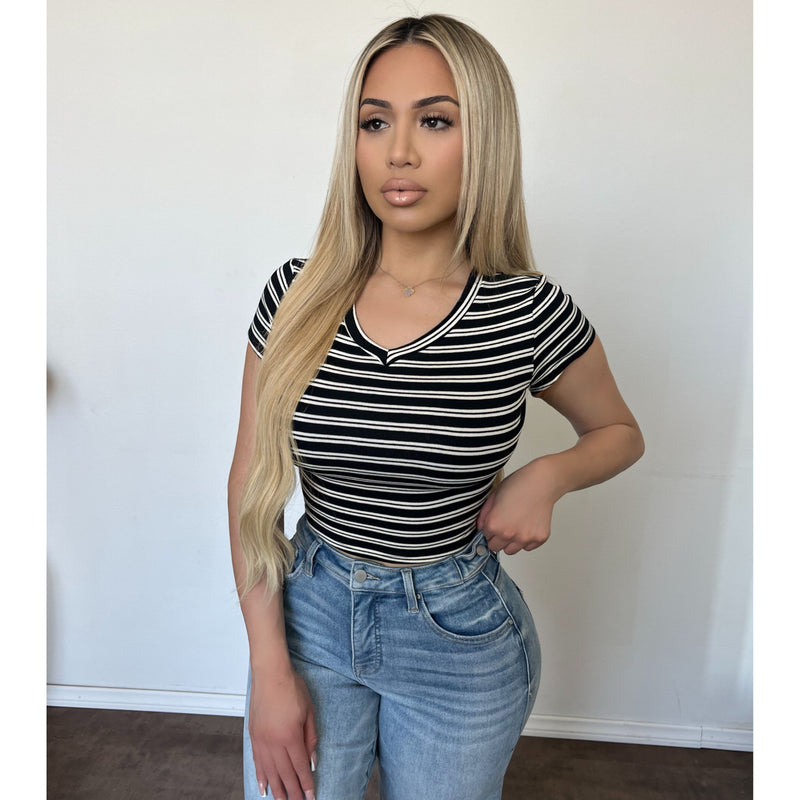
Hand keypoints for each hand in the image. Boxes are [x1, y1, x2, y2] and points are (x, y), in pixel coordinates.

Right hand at [248, 667, 317, 799]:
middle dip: (292, 792)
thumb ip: (311, 737)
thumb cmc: (292, 687)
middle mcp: (274, 742)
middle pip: (285, 773)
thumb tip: (312, 760)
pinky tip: (264, 787)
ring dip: (276, 789)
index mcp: (291, 736)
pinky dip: (261, 776)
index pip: (300, 767)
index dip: (306, 784)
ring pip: (270, 771)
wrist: (270, 673)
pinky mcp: (253, 736)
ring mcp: (262, 740)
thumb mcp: (309, 711)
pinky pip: (257, 761)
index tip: (311, 796)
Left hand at [477, 460, 561, 554]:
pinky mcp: (539, 539)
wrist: (541, 483)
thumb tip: (481, 528)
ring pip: (510, 551)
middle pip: (496, 547)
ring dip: (511, 541)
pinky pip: (527, 547)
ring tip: (516, 525)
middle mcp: (509, 535)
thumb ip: (484, 515)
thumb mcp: (494, 496)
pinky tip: (527, 524)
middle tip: (505, 524)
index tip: (496, 520)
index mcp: (494, 525)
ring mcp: (525, 538)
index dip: (489, 528)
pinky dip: (526, 540)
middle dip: (497, 538)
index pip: (485, 537)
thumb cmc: (518, 485)